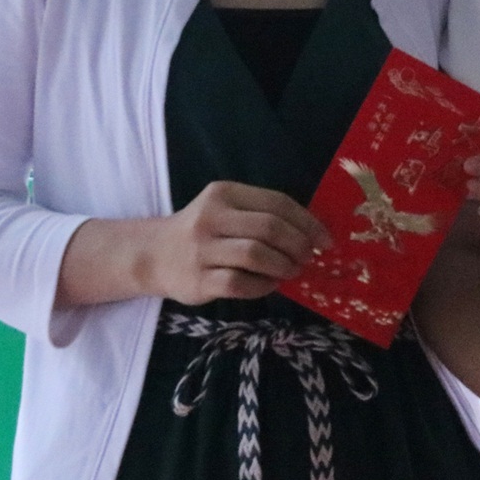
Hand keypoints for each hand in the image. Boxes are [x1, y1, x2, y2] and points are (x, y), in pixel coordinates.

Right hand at [149, 181, 330, 304]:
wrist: (154, 255)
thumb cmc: (203, 232)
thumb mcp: (226, 209)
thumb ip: (262, 215)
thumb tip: (313, 233)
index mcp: (224, 193)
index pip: (276, 203)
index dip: (307, 222)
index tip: (325, 239)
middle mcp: (211, 218)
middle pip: (269, 229)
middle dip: (298, 245)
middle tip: (308, 257)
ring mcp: (202, 250)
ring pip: (256, 256)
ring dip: (284, 266)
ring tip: (292, 271)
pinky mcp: (198, 280)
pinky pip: (241, 284)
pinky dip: (264, 286)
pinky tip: (269, 284)